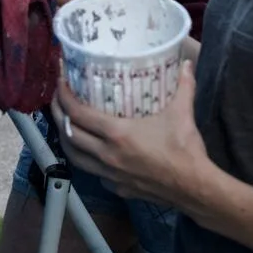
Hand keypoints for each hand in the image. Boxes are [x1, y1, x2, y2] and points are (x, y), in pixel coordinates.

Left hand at [49, 60, 213, 209]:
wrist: (195, 189)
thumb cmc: (185, 150)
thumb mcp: (182, 112)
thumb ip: (183, 85)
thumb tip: (185, 63)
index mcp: (117, 134)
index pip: (78, 114)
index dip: (64, 96)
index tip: (61, 82)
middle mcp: (107, 155)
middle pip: (68, 134)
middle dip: (58, 114)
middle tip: (57, 99)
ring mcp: (110, 174)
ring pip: (75, 157)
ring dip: (66, 139)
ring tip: (65, 124)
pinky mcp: (118, 188)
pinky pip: (94, 173)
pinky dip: (88, 160)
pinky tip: (92, 152)